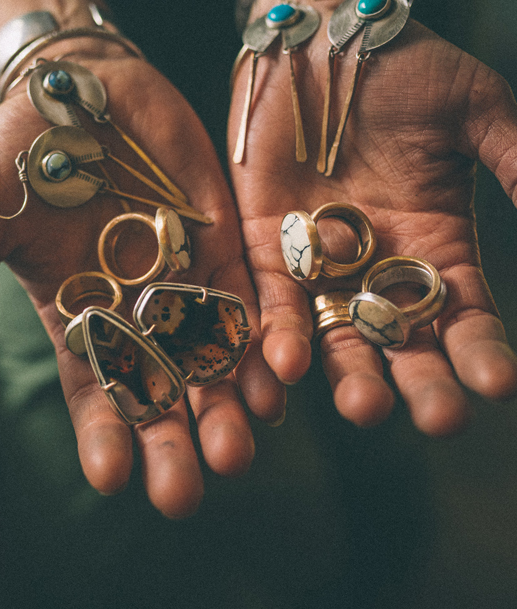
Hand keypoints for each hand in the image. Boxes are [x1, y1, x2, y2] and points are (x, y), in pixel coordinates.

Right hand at [0, 42, 285, 518]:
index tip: (112, 479)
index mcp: (75, 316)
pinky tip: (278, 381)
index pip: (94, 391)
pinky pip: (255, 301)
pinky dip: (267, 341)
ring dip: (228, 406)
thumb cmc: (18, 152)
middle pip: (163, 392)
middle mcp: (135, 311)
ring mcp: (185, 279)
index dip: (104, 435)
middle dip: (176, 443)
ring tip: (240, 448)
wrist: (78, 83)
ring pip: (215, 358)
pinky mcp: (227, 241)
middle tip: (188, 492)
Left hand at [229, 8, 516, 434]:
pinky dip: (277, 335)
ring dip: (349, 375)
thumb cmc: (407, 71)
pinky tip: (287, 368)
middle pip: (402, 342)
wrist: (322, 41)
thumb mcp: (475, 113)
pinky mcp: (262, 247)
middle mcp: (379, 269)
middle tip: (438, 420)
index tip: (497, 385)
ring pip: (335, 336)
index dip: (480, 351)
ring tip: (365, 408)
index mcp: (438, 246)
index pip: (465, 316)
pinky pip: (269, 302)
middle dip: (419, 382)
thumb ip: (514, 163)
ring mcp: (320, 264)